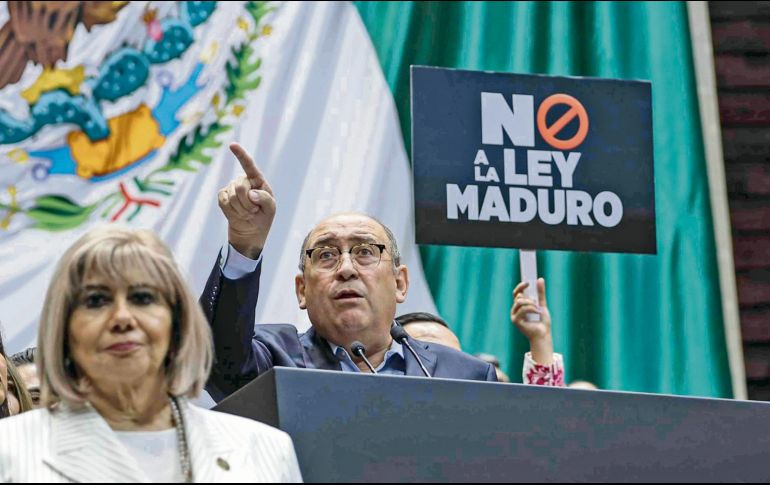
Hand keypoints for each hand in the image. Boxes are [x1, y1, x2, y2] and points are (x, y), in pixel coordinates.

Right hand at [218, 143, 275, 258]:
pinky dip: (232, 211)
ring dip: (241, 210)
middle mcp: (243, 180)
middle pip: (240, 187)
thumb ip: (265, 199)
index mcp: (257, 180)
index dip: (240, 155)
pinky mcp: (222, 196)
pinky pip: (224, 202)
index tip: (232, 145)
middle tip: (253, 211)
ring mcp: (231, 187)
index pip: (249, 165)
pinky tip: (237, 213)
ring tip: (247, 213)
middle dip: (247, 204)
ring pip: (232, 197)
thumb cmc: (263, 217)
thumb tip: (251, 193)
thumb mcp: (270, 209)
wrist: (250, 231)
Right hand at [511, 278, 553, 364]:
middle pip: (518, 296)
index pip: (517, 293)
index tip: (528, 282)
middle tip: (537, 303)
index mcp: (520, 305)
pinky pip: (522, 309)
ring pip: (520, 302)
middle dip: (529, 298)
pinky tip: (538, 312)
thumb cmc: (542, 321)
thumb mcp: (542, 304)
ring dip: (531, 304)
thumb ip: (540, 293)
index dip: (521, 286)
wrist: (543, 334)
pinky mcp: (515, 320)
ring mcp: (514, 315)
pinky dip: (532, 309)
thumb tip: (540, 279)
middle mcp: (515, 309)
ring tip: (538, 309)